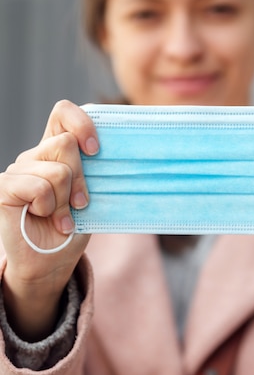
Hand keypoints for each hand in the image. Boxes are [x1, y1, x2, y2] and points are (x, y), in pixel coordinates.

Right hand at [0, 100, 98, 339]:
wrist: (51, 262)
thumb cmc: (74, 226)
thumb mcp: (92, 195)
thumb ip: (95, 171)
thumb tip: (121, 155)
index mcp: (56, 149)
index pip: (63, 112)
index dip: (82, 123)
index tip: (96, 151)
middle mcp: (35, 155)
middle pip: (66, 144)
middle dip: (81, 179)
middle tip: (79, 204)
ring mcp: (17, 170)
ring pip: (57, 170)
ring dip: (65, 201)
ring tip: (62, 216)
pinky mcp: (4, 188)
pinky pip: (37, 186)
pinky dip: (49, 207)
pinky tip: (47, 218)